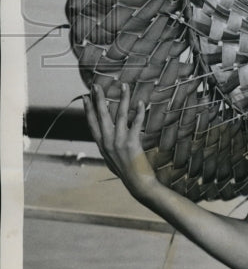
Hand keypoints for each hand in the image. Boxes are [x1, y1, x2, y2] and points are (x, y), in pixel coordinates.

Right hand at [83, 81, 157, 203]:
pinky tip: (141, 103)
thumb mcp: (111, 158)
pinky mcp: (131, 143)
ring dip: (122, 98)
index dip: (88, 110)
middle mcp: (107, 142)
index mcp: (101, 145)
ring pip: (120, 115)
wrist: (137, 183)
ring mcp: (119, 142)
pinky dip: (139, 112)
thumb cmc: (125, 171)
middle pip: (101, 116)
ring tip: (124, 85)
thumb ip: (107, 146)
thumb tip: (104, 137)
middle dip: (99, 99)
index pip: (92, 124)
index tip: (86, 97)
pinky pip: (136, 123)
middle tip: (96, 85)